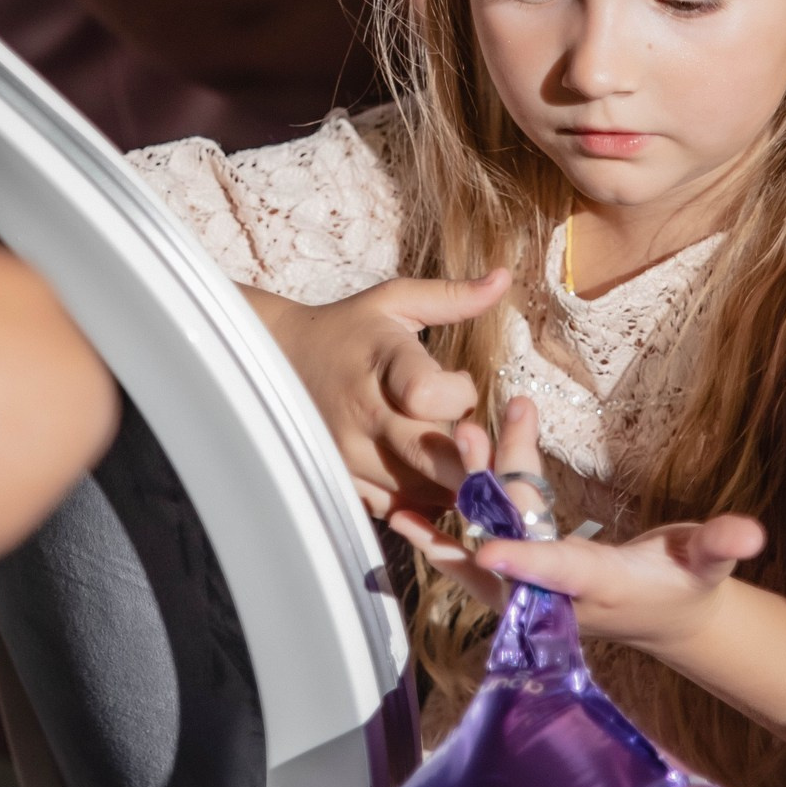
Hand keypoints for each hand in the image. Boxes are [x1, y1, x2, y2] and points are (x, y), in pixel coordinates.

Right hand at [245, 270, 508, 518]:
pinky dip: (422, 499)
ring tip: (458, 454)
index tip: (461, 388)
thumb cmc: (350, 329)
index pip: (430, 394)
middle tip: (484, 443)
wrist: (281, 360)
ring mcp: (350, 455)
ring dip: (451, 480)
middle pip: (434, 459)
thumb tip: (503, 278)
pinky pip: (397, 508)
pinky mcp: (343, 481)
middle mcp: (363, 416)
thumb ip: (452, 297)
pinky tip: (430, 475)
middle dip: (472, 456)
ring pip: (421, 491)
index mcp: (381, 364)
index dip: (460, 396)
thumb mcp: (396, 302)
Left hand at [392, 397, 764, 652]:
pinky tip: (405, 511)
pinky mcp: (516, 580)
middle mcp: (554, 594)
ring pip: (486, 538)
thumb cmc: (688, 582)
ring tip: (451, 439)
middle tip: (471, 435)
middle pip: (514, 538)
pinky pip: (469, 558)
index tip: (485, 545)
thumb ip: (723, 545)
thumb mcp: (709, 562)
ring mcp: (530, 590)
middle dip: (490, 489)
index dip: (523, 559)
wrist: (665, 617)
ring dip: (464, 493)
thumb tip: (751, 533)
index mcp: (600, 586)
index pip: (558, 572)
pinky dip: (440, 534)